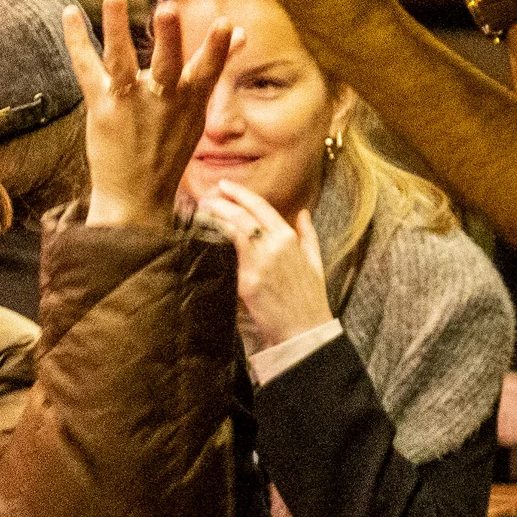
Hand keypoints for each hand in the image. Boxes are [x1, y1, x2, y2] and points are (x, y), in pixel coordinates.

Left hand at [59, 0, 234, 227]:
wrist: (136, 197)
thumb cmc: (169, 146)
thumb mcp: (197, 110)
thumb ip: (215, 66)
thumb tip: (240, 32)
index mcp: (190, 100)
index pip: (208, 70)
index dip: (217, 49)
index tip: (226, 25)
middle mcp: (162, 100)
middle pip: (167, 65)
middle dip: (169, 38)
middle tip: (168, 10)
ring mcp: (129, 103)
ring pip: (122, 62)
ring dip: (116, 28)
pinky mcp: (102, 108)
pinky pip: (87, 69)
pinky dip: (77, 41)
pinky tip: (69, 13)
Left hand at [199, 183, 331, 350]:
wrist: (304, 332)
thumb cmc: (310, 299)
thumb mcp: (315, 262)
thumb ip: (309, 235)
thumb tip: (303, 213)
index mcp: (290, 239)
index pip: (261, 207)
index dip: (240, 193)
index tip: (224, 185)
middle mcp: (274, 246)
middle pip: (241, 215)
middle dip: (220, 203)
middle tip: (205, 196)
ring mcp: (259, 263)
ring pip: (231, 232)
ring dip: (214, 218)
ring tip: (201, 211)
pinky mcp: (246, 282)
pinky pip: (226, 257)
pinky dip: (214, 243)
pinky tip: (202, 237)